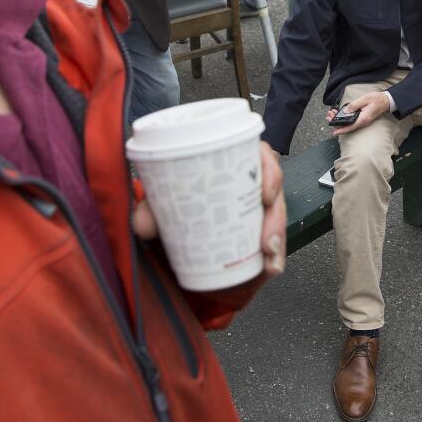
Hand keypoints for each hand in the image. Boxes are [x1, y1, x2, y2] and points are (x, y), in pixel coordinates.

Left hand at [132, 141, 286, 278]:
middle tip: (267, 239)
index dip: (270, 170)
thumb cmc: (177, 202)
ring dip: (278, 237)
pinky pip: (275, 240)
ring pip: (277, 216)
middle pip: (274, 190)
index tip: (266, 194)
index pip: (260, 155)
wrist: (176, 233)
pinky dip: (275, 255)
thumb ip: (151, 210)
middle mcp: (249, 181)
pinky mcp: (259, 230)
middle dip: (276, 216)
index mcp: (232, 162)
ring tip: (269, 255)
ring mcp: (256, 207)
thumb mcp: (164, 202)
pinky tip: (271, 266)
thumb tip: (143, 223)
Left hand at [326, 91, 390, 136]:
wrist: (386, 101)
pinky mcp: (362, 118)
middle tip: (328, 116)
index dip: (342, 130)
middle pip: (348, 126)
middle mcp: (363, 122)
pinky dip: (345, 117)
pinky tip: (339, 113)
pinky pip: (352, 120)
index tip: (334, 132)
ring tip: (331, 113)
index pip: (351, 126)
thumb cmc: (377, 99)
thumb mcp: (365, 99)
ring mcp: (363, 121)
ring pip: (349, 123)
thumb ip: (354, 105)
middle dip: (337, 122)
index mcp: (363, 118)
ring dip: (340, 119)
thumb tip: (345, 110)